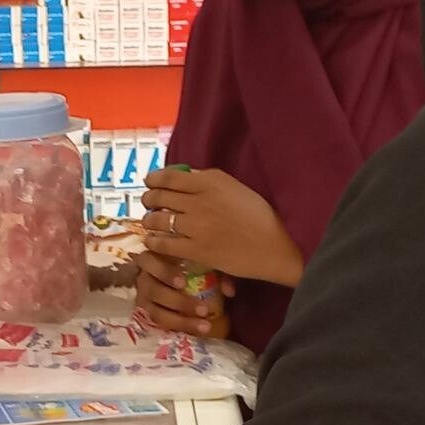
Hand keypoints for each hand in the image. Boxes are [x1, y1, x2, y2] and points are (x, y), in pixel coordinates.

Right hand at [135, 251, 232, 337]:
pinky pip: (159, 322)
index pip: (150, 261)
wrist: (173, 276)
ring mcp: (143, 296)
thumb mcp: (202, 262)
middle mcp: (144, 277)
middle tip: (203, 309)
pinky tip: (197, 330)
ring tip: (206, 325)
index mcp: (153, 258)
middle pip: (153, 290)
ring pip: (156, 311)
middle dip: (178, 302)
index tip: (183, 284)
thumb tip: (230, 291)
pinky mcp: (146, 311)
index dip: (165, 273)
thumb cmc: (188, 264)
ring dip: (181, 319)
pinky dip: (179, 326)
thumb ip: (215, 272)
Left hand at [141, 167, 303, 286]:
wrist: (276, 247)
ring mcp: (196, 226)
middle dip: (148, 199)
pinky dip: (153, 241)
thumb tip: (183, 174)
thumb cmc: (259, 216)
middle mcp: (199, 201)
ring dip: (149, 220)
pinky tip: (152, 241)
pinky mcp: (196, 250)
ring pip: (157, 219)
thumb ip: (208, 179)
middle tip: (148, 203)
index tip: (149, 182)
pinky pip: (164, 243)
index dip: (153, 179)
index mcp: (210, 182)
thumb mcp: (235, 187)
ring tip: (150, 222)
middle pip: (159, 196)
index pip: (169, 176)